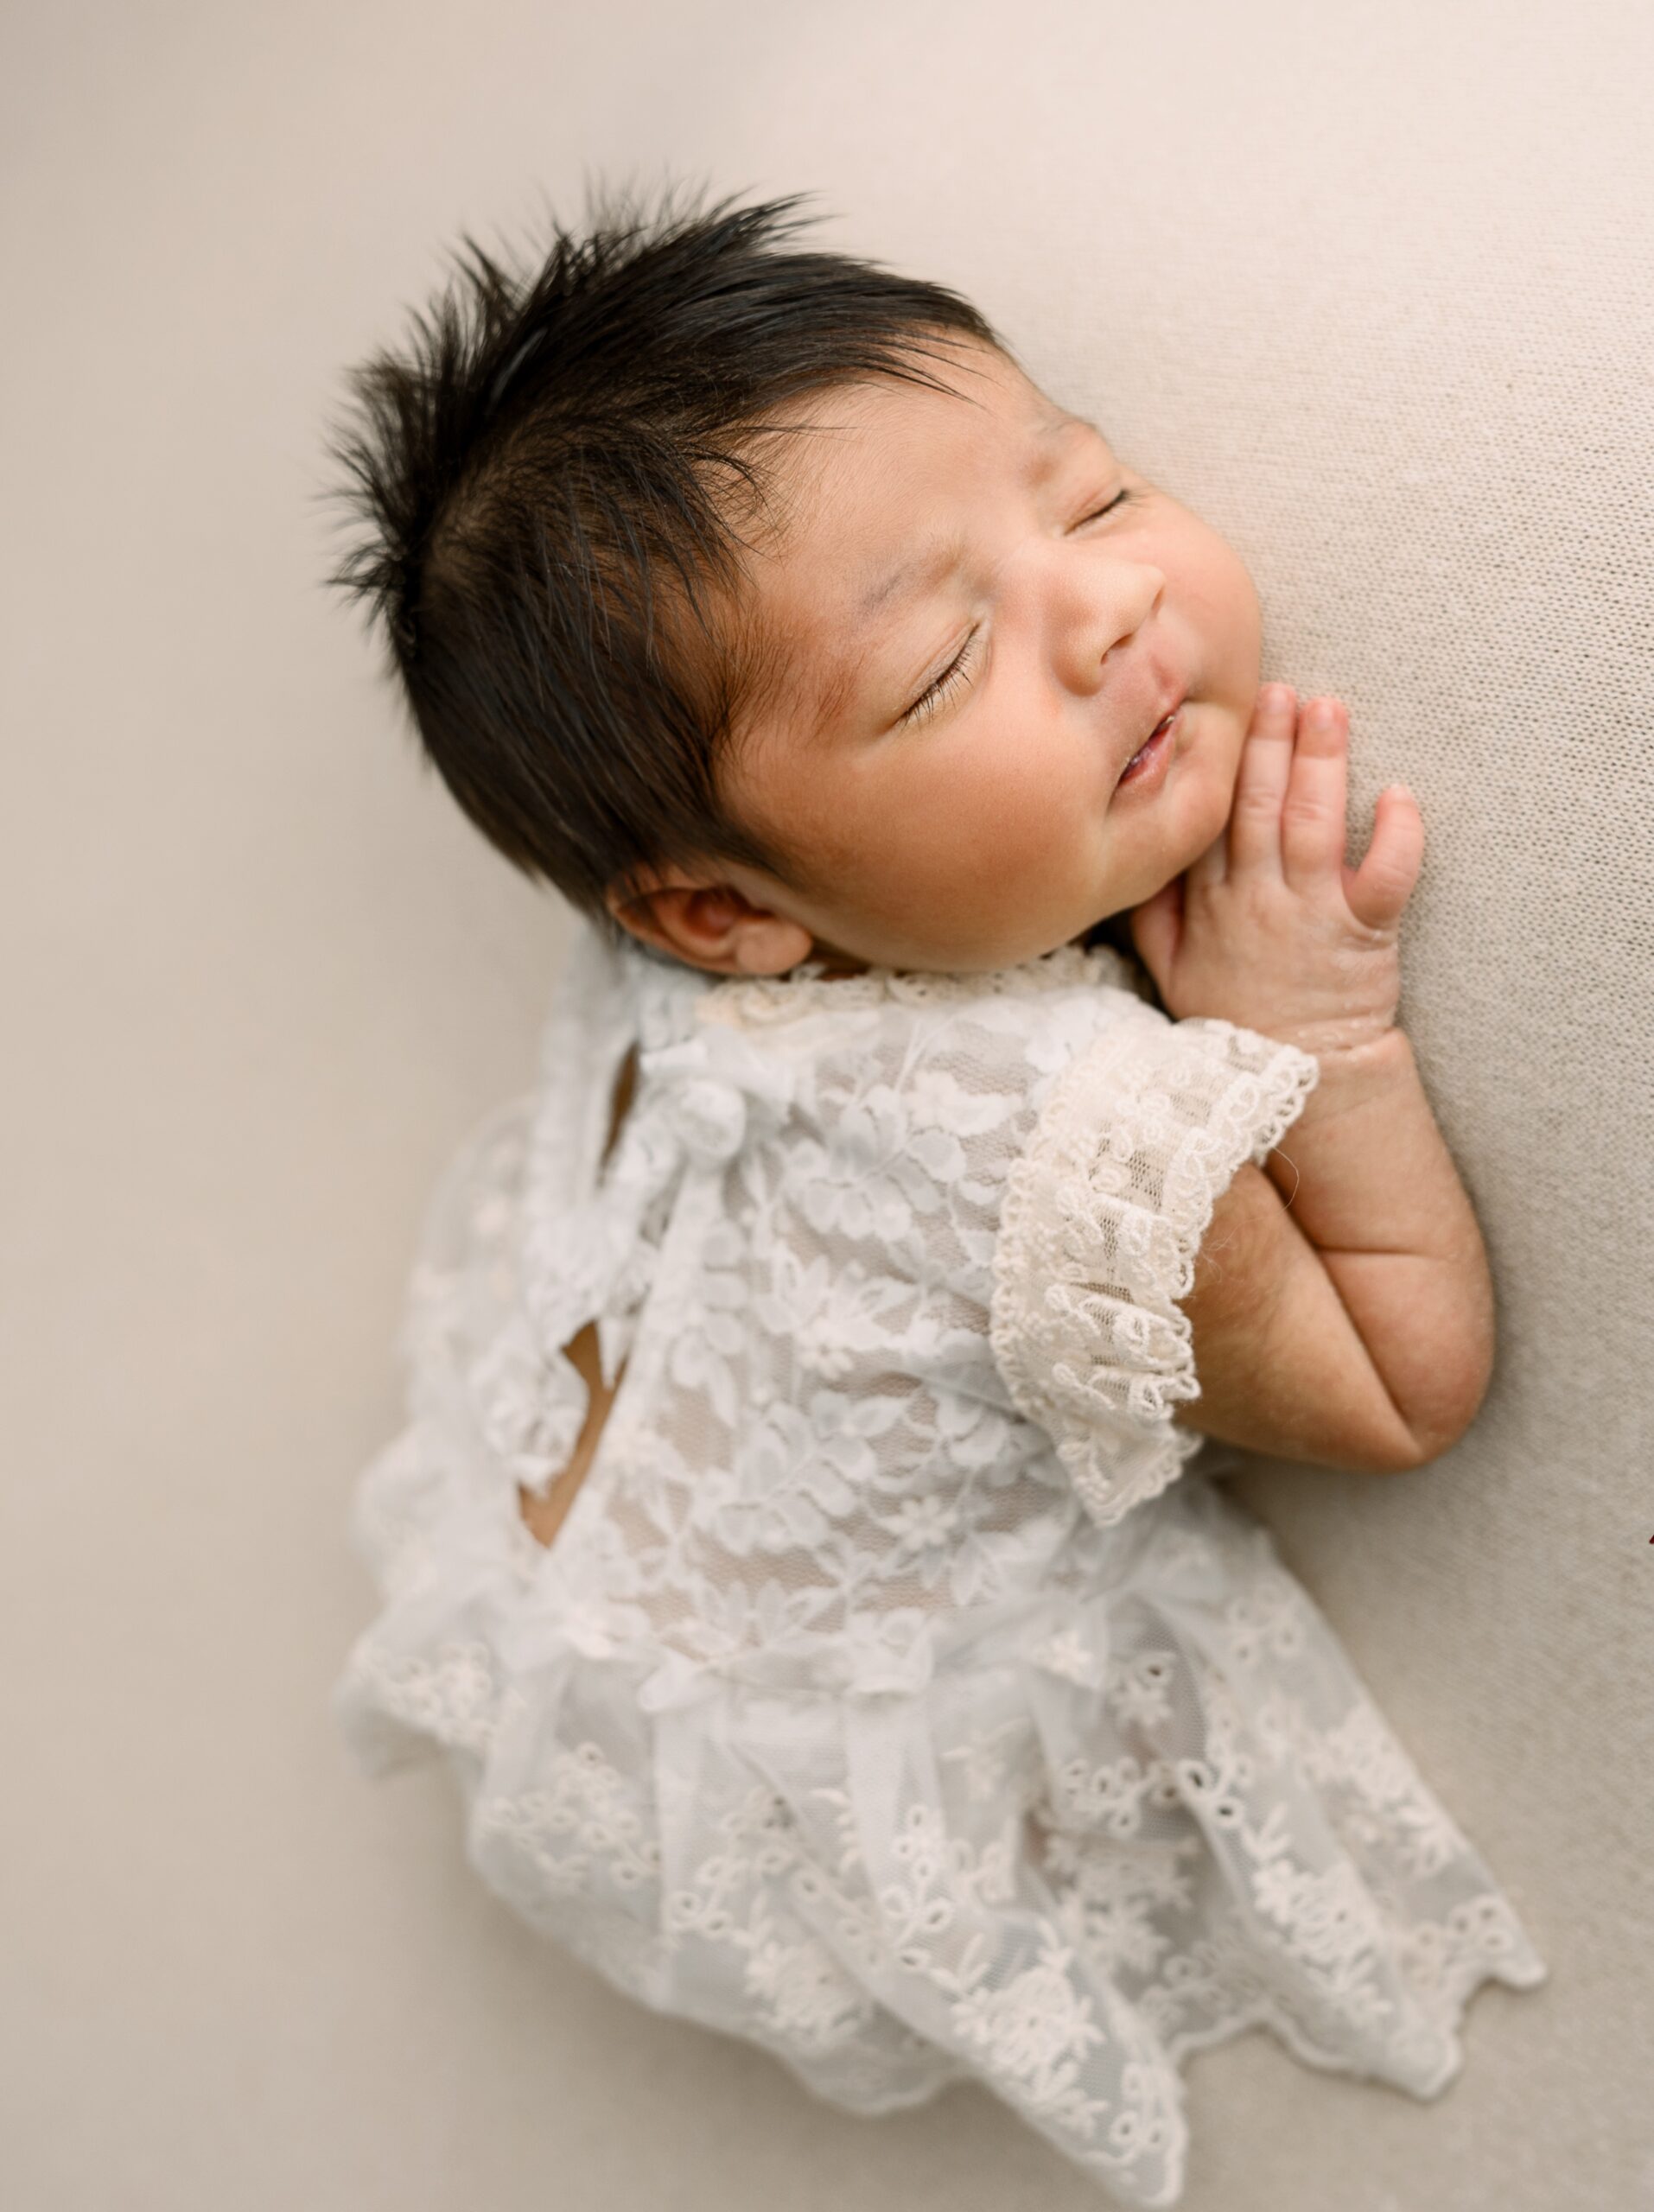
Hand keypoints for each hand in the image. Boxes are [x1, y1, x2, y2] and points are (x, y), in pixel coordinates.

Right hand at [1126, 686, 1423, 1056]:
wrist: (1304, 1078)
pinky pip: (1385, 876)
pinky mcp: (1365, 932)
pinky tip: (1399, 794)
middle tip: (1277, 690)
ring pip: (1313, 825)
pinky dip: (1398, 835)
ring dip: (1322, 763)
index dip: (1212, 763)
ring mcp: (1311, 913)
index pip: (1204, 818)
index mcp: (1207, 903)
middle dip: (1268, 743)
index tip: (1215, 714)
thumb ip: (1150, 913)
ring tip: (1328, 710)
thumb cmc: (1238, 1019)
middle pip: (1257, 807)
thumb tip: (1136, 853)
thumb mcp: (1169, 972)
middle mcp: (1256, 899)